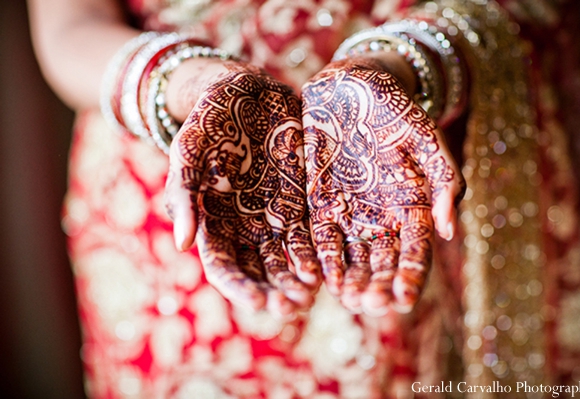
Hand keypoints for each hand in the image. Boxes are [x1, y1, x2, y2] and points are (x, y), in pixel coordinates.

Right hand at [165, 61, 320, 316]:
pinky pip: (309, 232)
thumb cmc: (208, 121)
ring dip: (296, 280)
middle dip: (274, 291)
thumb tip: (183, 245)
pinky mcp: (298, 199)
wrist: (242, 91)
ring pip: (286, 258)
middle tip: (292, 308)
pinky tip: (326, 268)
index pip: (224, 266)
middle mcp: (244, 225)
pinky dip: (315, 253)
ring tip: (310, 296)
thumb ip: (183, 196)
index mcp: (213, 221)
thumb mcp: (188, 153)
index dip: (240, 288)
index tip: (259, 304)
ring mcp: (273, 214)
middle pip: (259, 270)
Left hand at [302, 58, 463, 314]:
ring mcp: (350, 209)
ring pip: (354, 255)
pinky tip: (321, 278)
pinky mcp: (320, 200)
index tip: (405, 300)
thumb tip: (449, 231)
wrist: (353, 85)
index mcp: (411, 204)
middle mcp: (381, 214)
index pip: (415, 250)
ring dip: (352, 279)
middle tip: (372, 305)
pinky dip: (322, 257)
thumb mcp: (425, 136)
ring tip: (350, 299)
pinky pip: (322, 235)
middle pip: (383, 260)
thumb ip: (441, 178)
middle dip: (379, 285)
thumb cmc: (394, 107)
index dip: (412, 276)